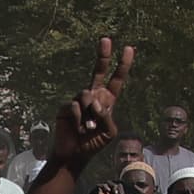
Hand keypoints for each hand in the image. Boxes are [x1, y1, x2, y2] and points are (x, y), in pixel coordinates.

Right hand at [46, 38, 133, 172]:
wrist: (73, 154)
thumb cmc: (93, 144)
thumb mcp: (109, 132)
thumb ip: (107, 116)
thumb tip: (95, 102)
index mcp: (107, 101)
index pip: (116, 79)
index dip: (122, 65)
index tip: (128, 49)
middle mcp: (93, 96)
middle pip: (99, 71)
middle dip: (103, 55)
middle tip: (106, 39)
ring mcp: (79, 100)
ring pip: (87, 95)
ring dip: (90, 113)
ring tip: (87, 128)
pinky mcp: (66, 106)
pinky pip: (75, 106)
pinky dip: (79, 119)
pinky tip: (77, 129)